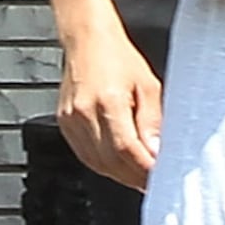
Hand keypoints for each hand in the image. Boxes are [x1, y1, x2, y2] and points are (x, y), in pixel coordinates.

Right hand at [58, 20, 162, 188]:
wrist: (87, 40)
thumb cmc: (118, 57)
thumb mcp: (148, 85)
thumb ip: (152, 121)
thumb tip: (156, 153)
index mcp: (107, 101)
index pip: (126, 149)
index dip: (144, 169)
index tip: (160, 178)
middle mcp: (84, 113)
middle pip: (111, 162)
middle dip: (135, 177)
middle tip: (155, 184)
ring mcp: (70, 121)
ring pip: (97, 164)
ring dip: (120, 175)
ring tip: (140, 178)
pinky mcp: (64, 125)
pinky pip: (86, 156)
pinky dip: (105, 166)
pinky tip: (120, 166)